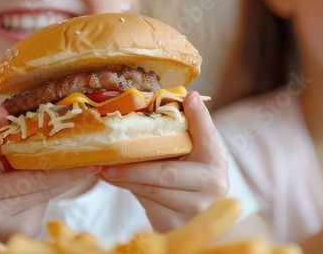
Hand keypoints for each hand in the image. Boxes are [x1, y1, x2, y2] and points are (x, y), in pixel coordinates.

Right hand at [0, 106, 99, 238]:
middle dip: (62, 161)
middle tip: (88, 149)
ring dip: (69, 175)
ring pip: (44, 190)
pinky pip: (46, 203)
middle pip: (29, 175)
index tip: (1, 111)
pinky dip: (60, 188)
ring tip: (91, 163)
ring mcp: (1, 220)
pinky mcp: (22, 229)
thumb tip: (6, 110)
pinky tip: (74, 177)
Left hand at [99, 91, 229, 231]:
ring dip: (125, 179)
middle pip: (166, 173)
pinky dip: (129, 192)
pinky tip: (117, 183)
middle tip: (107, 159)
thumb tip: (164, 101)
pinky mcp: (177, 226)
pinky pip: (147, 206)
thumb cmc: (186, 174)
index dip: (199, 117)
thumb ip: (181, 132)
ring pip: (152, 191)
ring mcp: (196, 209)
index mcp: (216, 160)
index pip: (208, 135)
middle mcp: (212, 186)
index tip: (188, 97)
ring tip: (105, 169)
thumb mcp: (188, 154)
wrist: (192, 213)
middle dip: (133, 166)